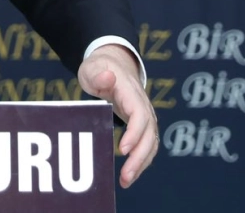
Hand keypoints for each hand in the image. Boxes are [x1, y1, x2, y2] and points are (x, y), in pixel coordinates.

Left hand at [78, 44, 156, 187]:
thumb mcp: (93, 67)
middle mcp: (143, 106)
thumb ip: (99, 74)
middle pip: (149, 134)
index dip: (134, 133)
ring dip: (141, 164)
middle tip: (125, 176)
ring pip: (151, 143)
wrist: (113, 63)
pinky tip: (130, 175)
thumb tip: (108, 77)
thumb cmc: (100, 67)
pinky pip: (147, 146)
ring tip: (126, 181)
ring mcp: (145, 116)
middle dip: (139, 157)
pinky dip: (141, 161)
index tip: (123, 149)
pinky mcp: (142, 126)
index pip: (139, 114)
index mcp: (131, 92)